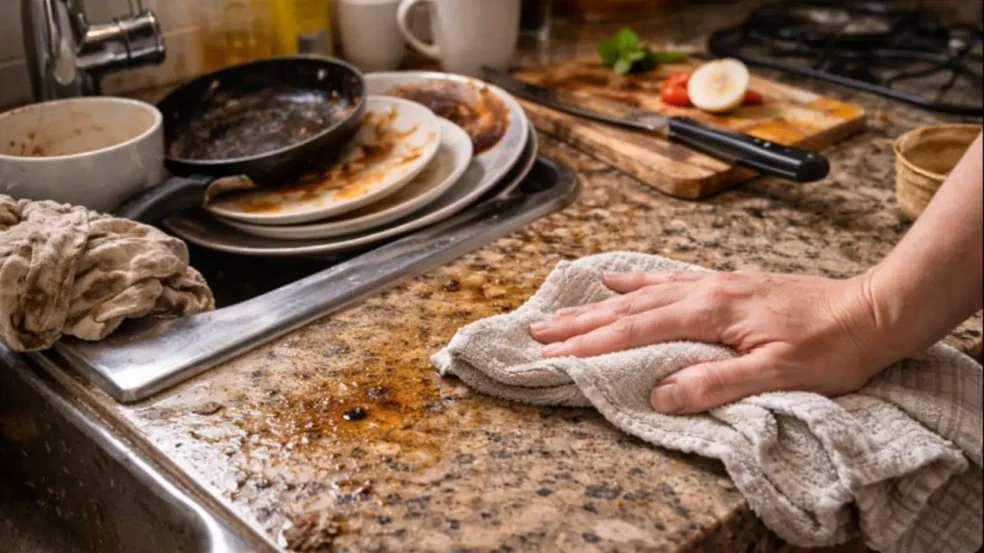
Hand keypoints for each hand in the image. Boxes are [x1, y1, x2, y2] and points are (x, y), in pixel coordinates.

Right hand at [530, 271, 898, 413]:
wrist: (870, 310)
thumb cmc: (829, 347)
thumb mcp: (778, 374)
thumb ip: (717, 382)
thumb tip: (660, 394)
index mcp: (710, 312)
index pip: (636, 329)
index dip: (591, 344)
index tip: (552, 353)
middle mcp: (703, 291)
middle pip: (627, 307)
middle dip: (579, 321)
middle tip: (537, 330)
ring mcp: (712, 284)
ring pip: (641, 292)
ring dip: (597, 303)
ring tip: (561, 308)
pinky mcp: (725, 284)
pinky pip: (665, 279)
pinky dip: (634, 281)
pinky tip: (618, 279)